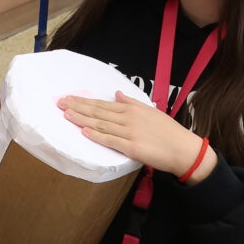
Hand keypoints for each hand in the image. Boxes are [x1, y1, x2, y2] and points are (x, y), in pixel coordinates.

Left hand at [58, 91, 217, 182]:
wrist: (184, 150)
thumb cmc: (168, 131)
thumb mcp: (151, 111)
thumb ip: (131, 102)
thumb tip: (117, 93)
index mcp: (131, 109)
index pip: (102, 104)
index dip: (84, 101)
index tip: (68, 98)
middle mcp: (128, 118)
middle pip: (98, 112)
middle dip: (77, 106)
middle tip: (59, 102)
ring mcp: (129, 132)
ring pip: (101, 124)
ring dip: (82, 118)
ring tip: (66, 114)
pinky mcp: (132, 147)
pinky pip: (110, 140)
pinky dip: (96, 135)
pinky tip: (84, 131)